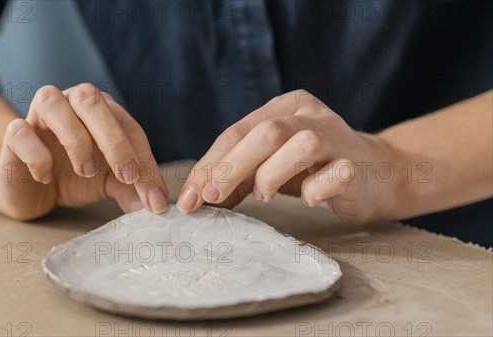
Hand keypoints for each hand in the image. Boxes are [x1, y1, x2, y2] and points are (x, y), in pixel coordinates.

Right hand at [0, 84, 167, 218]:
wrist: (29, 188)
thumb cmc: (72, 177)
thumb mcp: (108, 183)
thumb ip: (131, 189)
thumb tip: (154, 205)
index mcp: (101, 111)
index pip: (128, 126)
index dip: (144, 160)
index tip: (153, 197)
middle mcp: (70, 103)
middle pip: (91, 99)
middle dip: (114, 139)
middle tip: (126, 176)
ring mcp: (38, 115)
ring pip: (52, 102)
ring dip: (74, 138)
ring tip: (85, 171)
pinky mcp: (13, 134)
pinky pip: (20, 132)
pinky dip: (37, 155)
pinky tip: (47, 177)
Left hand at [176, 90, 401, 223]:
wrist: (378, 174)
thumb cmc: (315, 169)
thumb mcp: (270, 164)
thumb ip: (238, 175)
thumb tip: (196, 199)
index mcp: (285, 107)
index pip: (237, 132)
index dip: (210, 165)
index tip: (189, 198)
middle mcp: (310, 114)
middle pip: (265, 134)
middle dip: (230, 168)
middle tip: (211, 199)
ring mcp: (337, 137)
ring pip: (299, 145)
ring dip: (272, 174)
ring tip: (265, 195)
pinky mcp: (356, 165)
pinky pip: (333, 176)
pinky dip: (315, 191)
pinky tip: (311, 199)